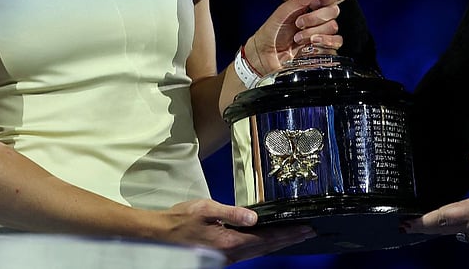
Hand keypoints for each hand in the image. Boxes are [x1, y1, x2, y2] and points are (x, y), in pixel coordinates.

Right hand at [161, 199, 313, 262]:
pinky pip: (250, 252)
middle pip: (268, 248)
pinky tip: (269, 240)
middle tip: (309, 233)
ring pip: (260, 251)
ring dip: (279, 244)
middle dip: (289, 240)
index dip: (288, 234)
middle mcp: (232, 254)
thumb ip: (231, 213)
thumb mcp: (205, 210)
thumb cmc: (180, 220)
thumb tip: (254, 217)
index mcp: (230, 242)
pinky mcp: (222, 256)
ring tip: (295, 236)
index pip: (267, 239)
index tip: (306, 229)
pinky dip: (265, 246)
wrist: (159, 236)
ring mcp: (227, 258)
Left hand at [245, 0, 345, 74]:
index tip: (314, 3)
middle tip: (298, 23)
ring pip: (333, 26)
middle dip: (315, 17)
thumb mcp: (282, 13)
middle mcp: (319, 17)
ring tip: (298, 37)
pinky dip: (325, 41)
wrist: (266, 56)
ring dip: (315, 31)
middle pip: (333, 10)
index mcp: (310, 5)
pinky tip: (312, 43)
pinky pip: (337, 41)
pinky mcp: (325, 47)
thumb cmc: (271, 33)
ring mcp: (323, 32)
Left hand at [402, 150, 468, 253]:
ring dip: (443, 229)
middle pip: (444, 228)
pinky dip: (463, 232)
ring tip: (431, 227)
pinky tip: (466, 230)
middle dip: (426, 227)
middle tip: (409, 227)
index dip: (423, 220)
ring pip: (458, 233)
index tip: (407, 223)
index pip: (441, 216)